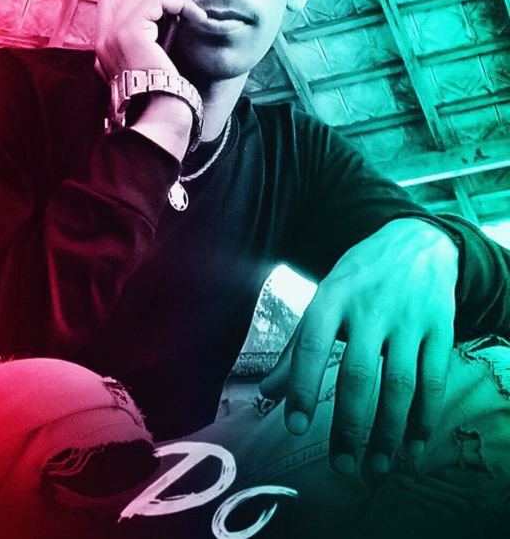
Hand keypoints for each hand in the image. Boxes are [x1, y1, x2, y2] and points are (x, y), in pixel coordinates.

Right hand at [95, 0, 207, 158]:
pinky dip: (180, 1)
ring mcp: (113, 34)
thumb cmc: (160, 96)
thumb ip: (147, 43)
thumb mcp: (148, 65)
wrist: (159, 115)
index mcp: (104, 44)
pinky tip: (196, 13)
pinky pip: (157, 1)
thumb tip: (166, 18)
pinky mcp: (131, 33)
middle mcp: (103, 37)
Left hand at [259, 218, 457, 475]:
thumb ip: (297, 346)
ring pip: (399, 385)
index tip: (294, 427)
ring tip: (375, 467)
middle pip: (357, 374)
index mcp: (332, 297)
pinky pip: (434, 381)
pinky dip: (425, 418)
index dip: (300, 386)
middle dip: (349, 426)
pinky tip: (413, 446)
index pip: (311, 344)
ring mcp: (408, 320)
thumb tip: (268, 392)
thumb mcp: (325, 298)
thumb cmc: (360, 277)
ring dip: (387, 432)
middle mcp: (370, 308)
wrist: (417, 242)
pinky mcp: (440, 329)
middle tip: (342, 466)